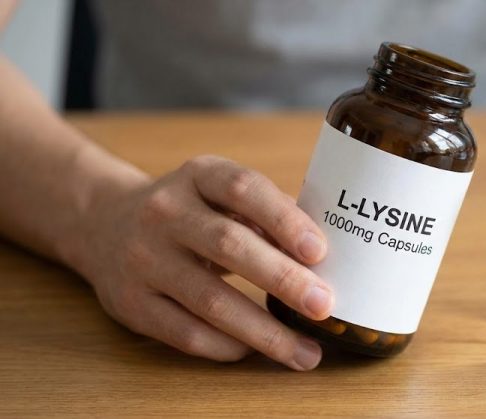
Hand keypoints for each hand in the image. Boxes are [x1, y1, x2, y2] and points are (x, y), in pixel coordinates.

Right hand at [73, 155, 332, 369]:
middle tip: (323, 305)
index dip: (284, 219)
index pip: (244, 189)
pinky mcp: (130, 302)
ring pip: (210, 300)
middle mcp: (165, 212)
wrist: (105, 224)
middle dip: (283, 279)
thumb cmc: (190, 211)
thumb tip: (324, 257)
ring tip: (305, 353)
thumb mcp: (220, 193)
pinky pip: (185, 332)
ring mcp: (143, 258)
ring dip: (264, 331)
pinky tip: (256, 351)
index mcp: (198, 175)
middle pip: (229, 245)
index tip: (319, 251)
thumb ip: (267, 214)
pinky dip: (226, 346)